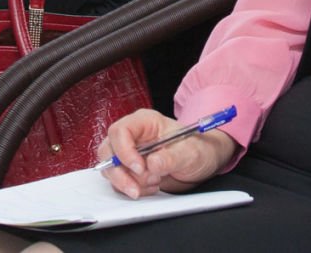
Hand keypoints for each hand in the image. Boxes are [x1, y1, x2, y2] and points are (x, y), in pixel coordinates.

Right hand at [97, 110, 235, 199]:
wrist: (202, 163)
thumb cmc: (197, 149)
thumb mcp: (190, 152)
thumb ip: (171, 158)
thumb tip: (151, 164)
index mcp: (145, 122)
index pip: (120, 131)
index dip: (124, 150)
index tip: (139, 168)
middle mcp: (133, 136)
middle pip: (108, 151)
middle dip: (120, 173)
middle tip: (139, 186)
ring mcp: (128, 153)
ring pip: (110, 168)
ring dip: (127, 182)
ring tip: (154, 183)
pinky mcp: (129, 170)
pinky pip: (118, 181)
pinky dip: (132, 188)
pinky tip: (152, 187)